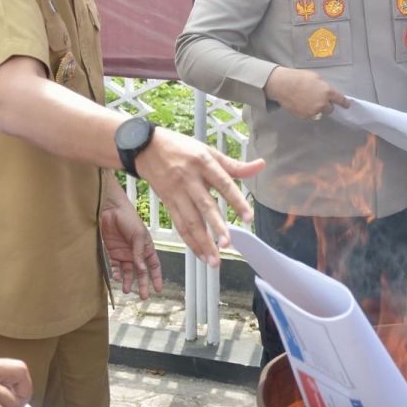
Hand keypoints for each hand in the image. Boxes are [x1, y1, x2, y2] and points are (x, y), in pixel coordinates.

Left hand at [101, 199, 161, 298]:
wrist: (110, 210)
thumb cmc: (129, 219)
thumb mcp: (138, 236)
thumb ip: (139, 253)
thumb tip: (142, 269)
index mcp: (146, 247)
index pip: (154, 266)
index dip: (156, 277)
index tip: (158, 289)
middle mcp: (136, 252)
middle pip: (141, 272)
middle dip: (142, 284)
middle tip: (143, 297)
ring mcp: (124, 253)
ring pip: (127, 272)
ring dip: (127, 281)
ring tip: (127, 290)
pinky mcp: (112, 252)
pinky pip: (115, 266)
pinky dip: (116, 273)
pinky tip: (117, 278)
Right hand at [135, 129, 263, 265]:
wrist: (145, 147)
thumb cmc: (181, 148)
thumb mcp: (208, 151)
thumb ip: (234, 165)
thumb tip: (261, 165)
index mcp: (203, 163)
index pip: (223, 184)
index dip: (237, 201)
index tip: (248, 217)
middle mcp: (189, 179)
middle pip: (205, 206)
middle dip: (216, 227)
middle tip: (227, 244)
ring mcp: (177, 192)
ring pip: (190, 221)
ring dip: (202, 242)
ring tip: (214, 260)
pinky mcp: (167, 203)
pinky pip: (179, 225)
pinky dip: (190, 242)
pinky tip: (200, 254)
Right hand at [264, 67, 348, 119]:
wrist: (283, 85)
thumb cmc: (299, 78)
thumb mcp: (316, 78)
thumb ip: (324, 87)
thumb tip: (326, 92)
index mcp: (327, 92)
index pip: (340, 100)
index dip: (344, 103)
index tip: (347, 105)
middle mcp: (322, 103)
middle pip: (330, 109)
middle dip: (326, 105)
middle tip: (318, 99)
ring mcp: (313, 111)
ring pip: (319, 112)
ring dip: (316, 108)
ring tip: (306, 100)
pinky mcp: (305, 116)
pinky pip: (309, 114)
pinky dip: (307, 110)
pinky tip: (300, 103)